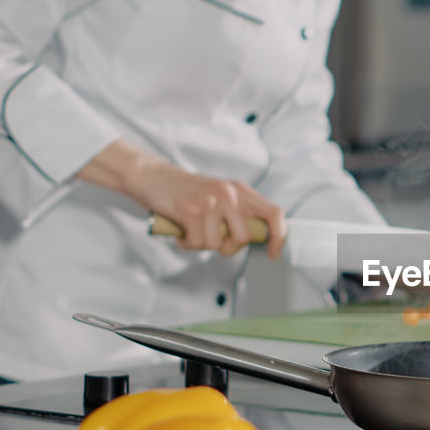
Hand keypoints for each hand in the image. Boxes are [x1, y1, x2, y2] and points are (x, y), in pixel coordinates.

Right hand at [77, 139, 285, 258]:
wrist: (151, 176)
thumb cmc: (186, 192)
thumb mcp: (219, 196)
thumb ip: (238, 213)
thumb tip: (254, 238)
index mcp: (240, 190)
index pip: (274, 213)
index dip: (279, 236)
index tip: (272, 252)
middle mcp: (230, 193)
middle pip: (245, 237)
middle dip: (229, 247)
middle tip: (214, 241)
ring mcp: (211, 201)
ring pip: (217, 244)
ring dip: (201, 244)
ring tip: (191, 230)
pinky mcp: (191, 210)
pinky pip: (197, 243)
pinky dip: (187, 244)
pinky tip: (181, 232)